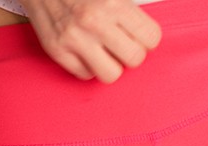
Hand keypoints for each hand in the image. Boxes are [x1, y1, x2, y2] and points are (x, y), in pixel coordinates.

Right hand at [21, 0, 162, 82]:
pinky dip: (87, 66)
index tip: (137, 36)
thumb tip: (144, 38)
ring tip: (103, 51)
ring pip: (111, 75)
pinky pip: (85, 76)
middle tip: (120, 44)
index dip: (146, 39)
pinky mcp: (56, 50)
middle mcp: (93, 20)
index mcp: (112, 2)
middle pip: (134, 59)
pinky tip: (83, 50)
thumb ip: (127, 12)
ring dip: (110, 65)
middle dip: (130, 53)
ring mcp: (73, 38)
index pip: (151, 39)